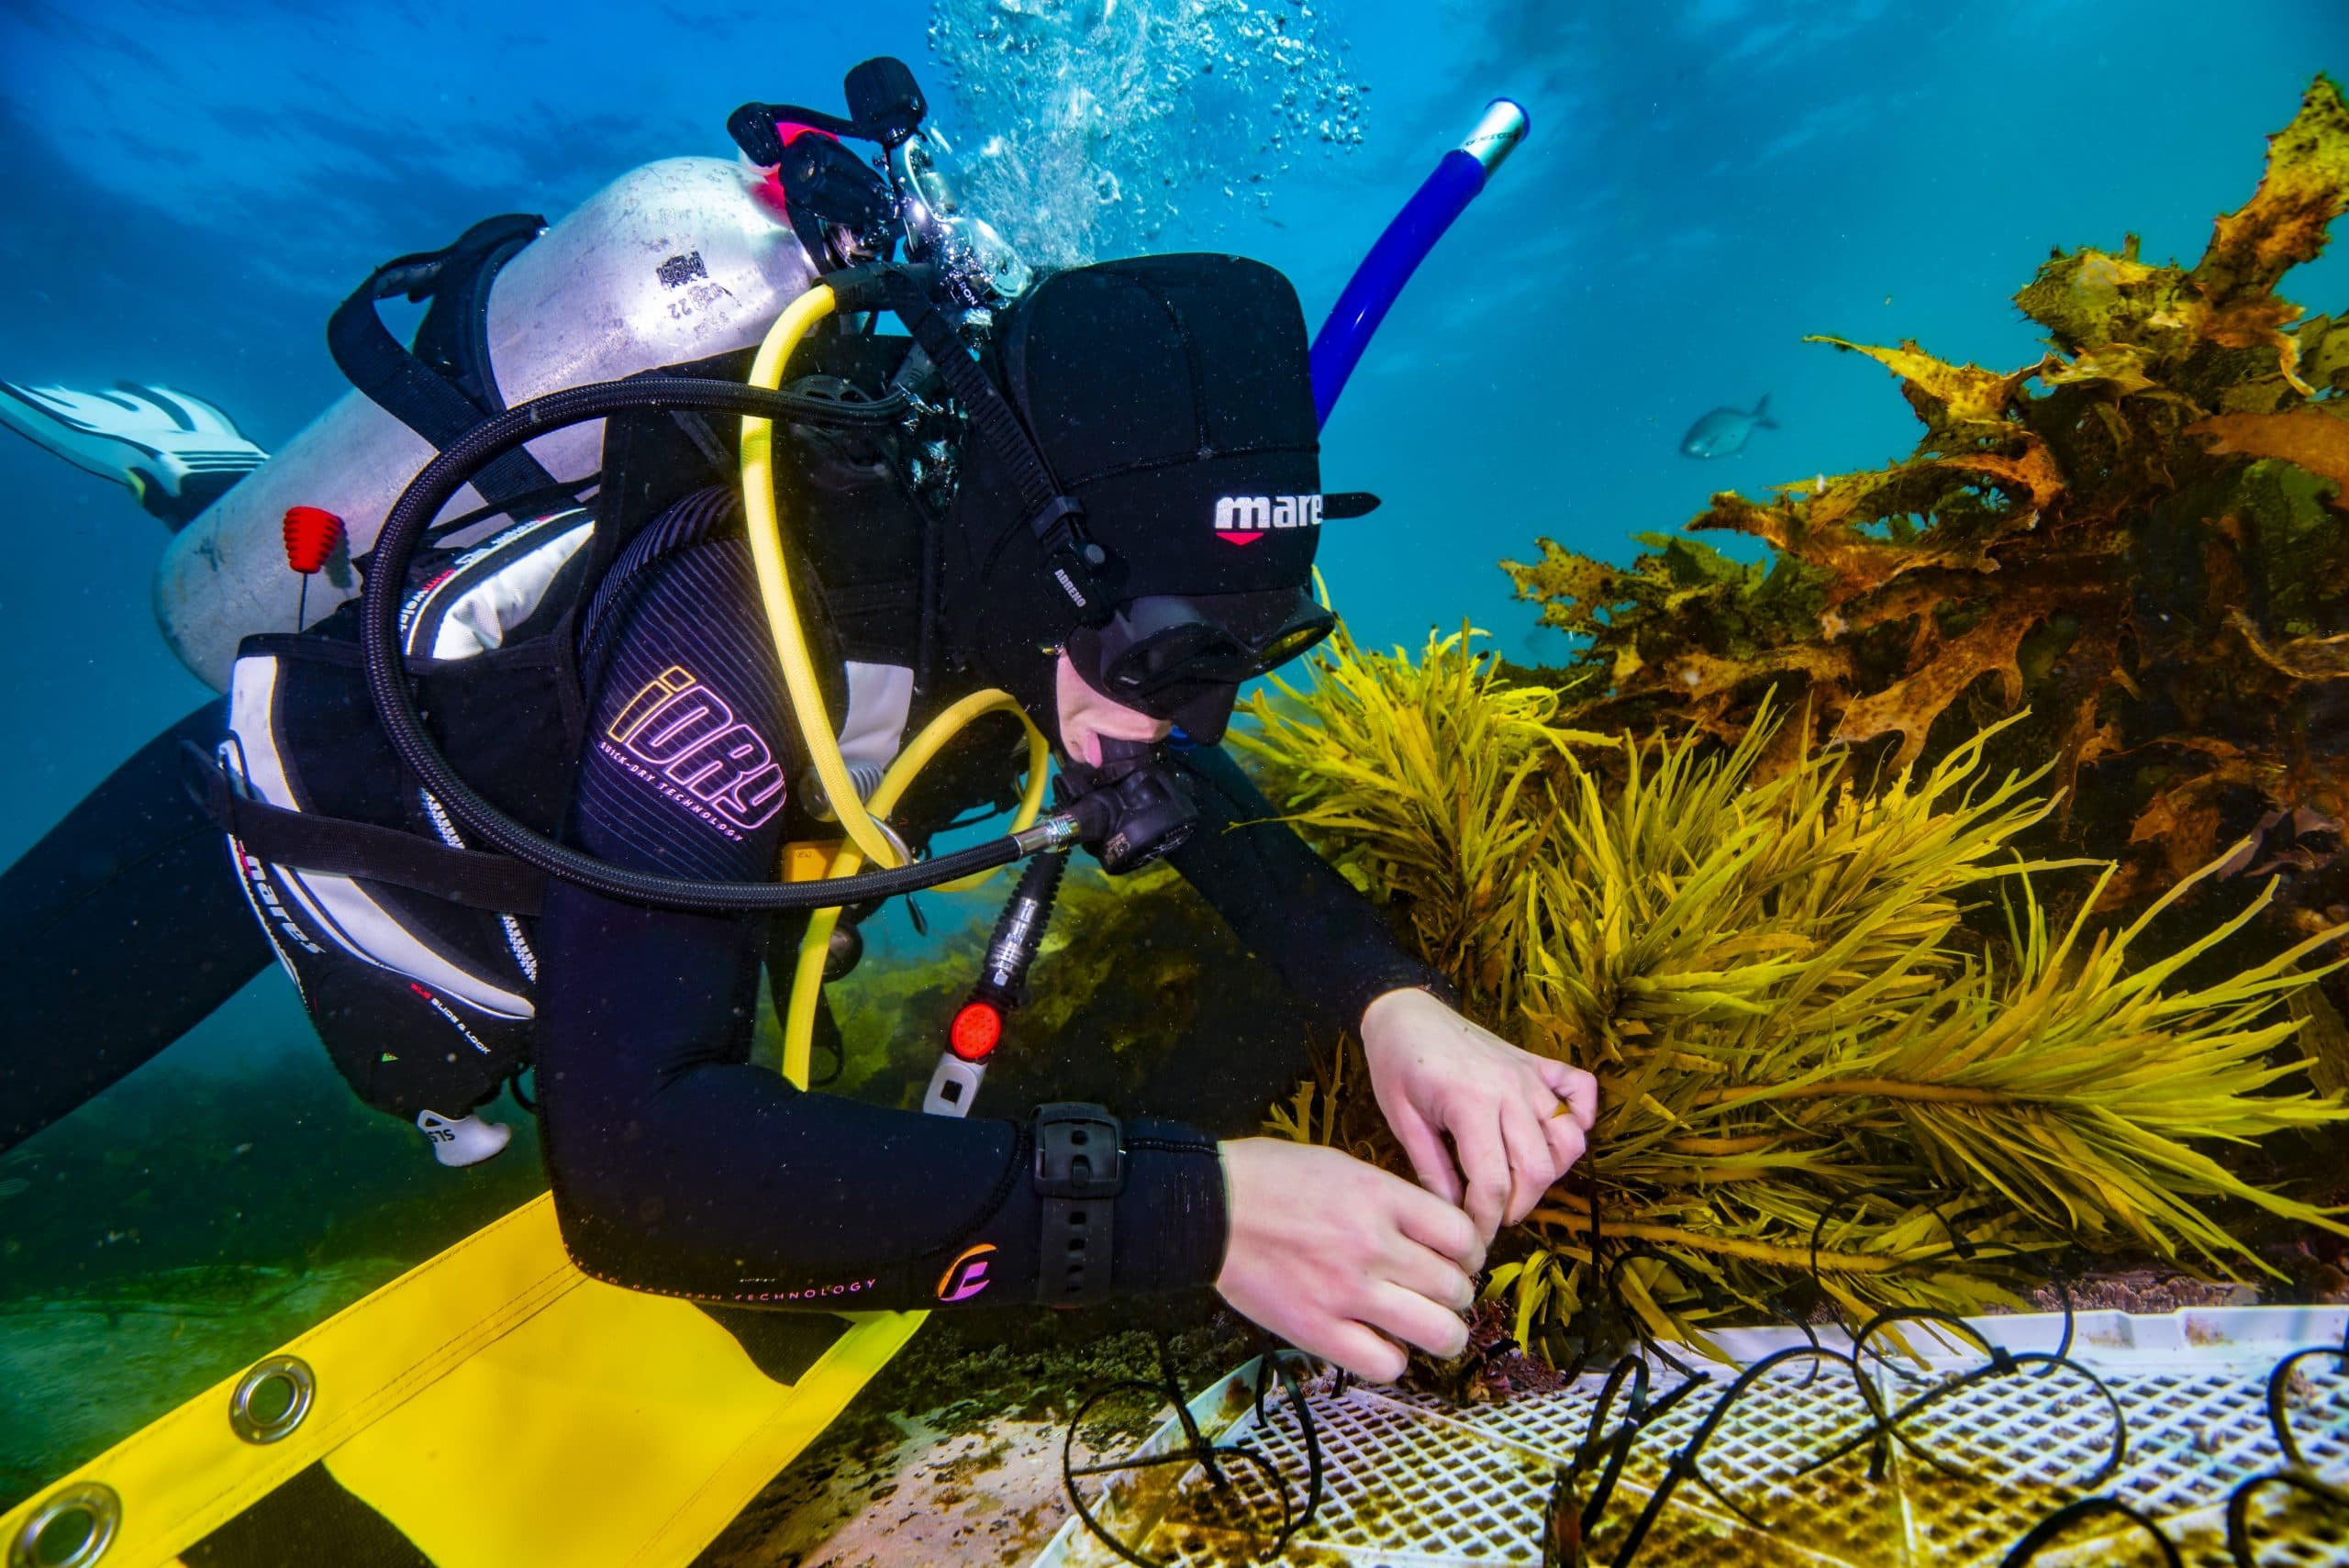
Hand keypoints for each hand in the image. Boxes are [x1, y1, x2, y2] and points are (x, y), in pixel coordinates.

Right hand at [1215, 1138, 1483, 1381]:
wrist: (1206, 1208)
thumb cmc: (1268, 1179)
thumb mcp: (1341, 1166)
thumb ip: (1390, 1199)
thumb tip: (1432, 1233)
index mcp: (1380, 1198)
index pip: (1462, 1236)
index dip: (1470, 1253)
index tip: (1459, 1259)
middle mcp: (1372, 1246)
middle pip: (1456, 1287)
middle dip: (1457, 1294)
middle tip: (1440, 1293)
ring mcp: (1346, 1292)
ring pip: (1436, 1332)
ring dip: (1443, 1333)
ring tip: (1429, 1328)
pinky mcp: (1318, 1329)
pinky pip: (1386, 1363)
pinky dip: (1393, 1358)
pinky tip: (1382, 1342)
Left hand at [1360, 988, 1597, 1243]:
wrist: (1404, 1011)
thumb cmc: (1396, 1065)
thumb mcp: (1401, 1121)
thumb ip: (1431, 1170)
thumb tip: (1454, 1215)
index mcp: (1470, 1103)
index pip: (1493, 1182)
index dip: (1486, 1221)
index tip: (1473, 1238)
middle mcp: (1510, 1089)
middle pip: (1537, 1168)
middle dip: (1518, 1206)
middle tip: (1493, 1217)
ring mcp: (1529, 1075)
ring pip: (1568, 1139)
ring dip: (1550, 1172)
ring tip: (1518, 1183)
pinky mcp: (1538, 1064)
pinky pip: (1582, 1090)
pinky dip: (1581, 1117)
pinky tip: (1554, 1136)